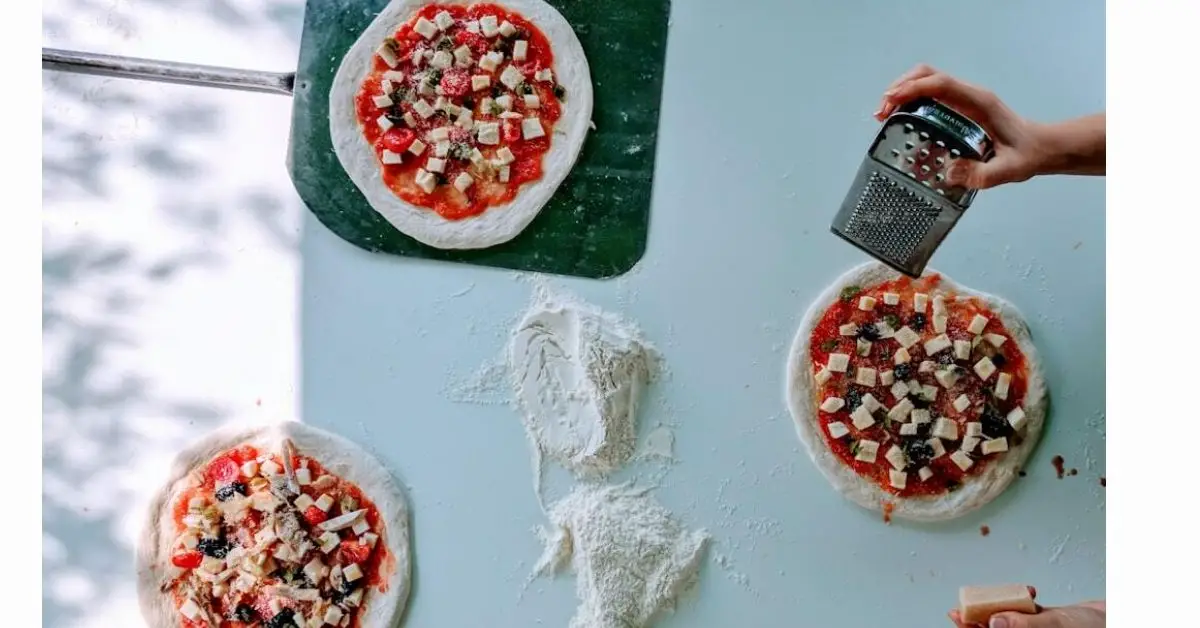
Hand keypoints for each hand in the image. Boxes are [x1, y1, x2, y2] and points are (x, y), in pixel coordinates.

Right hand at [873, 64, 1050, 189]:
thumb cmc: (1027, 154)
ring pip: (926, 82)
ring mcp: (963, 100)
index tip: (891, 102)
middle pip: (928, 75)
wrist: (1041, 148)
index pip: (941, 84)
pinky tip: (901, 120)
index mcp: (979, 103)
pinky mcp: (959, 108)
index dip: (913, 88)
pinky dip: (910, 102)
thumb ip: (981, 174)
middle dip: (900, 88)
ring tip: (884, 116)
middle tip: (882, 112)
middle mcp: (969, 96)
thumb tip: (949, 173)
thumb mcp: (1007, 170)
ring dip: (902, 93)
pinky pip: (931, 96)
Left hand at [947, 595, 1105, 627]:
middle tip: (957, 609)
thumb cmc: (1089, 627)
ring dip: (998, 606)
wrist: (1112, 619)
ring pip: (1004, 620)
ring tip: (999, 597)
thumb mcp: (1055, 625)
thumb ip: (1025, 625)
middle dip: (977, 619)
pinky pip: (1021, 612)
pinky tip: (1030, 592)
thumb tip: (994, 623)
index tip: (955, 616)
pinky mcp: (1039, 622)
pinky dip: (1020, 600)